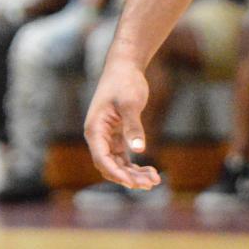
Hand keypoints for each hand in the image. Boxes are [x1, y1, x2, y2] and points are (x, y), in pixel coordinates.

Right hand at [84, 58, 160, 190]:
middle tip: (150, 184)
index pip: (102, 158)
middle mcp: (98, 136)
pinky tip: (150, 171)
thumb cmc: (125, 81)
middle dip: (129, 177)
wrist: (125, 65)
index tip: (132, 183)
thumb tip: (139, 149)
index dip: (116, 173)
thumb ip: (133, 126)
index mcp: (94, 130)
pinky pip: (124, 156)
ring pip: (118, 164)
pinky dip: (135, 165)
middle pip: (110, 165)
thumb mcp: (130, 103)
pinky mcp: (117, 134)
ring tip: (154, 181)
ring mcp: (107, 137)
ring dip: (134, 174)